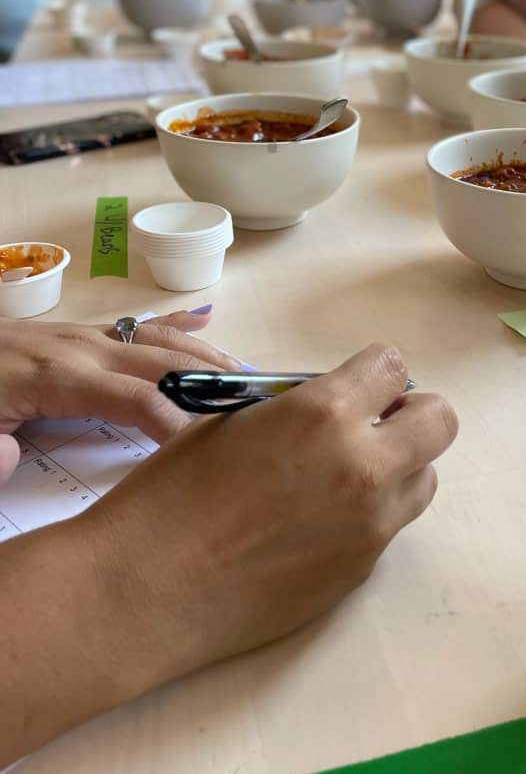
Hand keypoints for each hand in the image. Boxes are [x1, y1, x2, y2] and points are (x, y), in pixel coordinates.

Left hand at [0, 309, 239, 459]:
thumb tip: (15, 458)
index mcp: (57, 378)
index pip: (137, 398)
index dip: (177, 422)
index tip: (210, 449)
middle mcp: (79, 349)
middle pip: (161, 362)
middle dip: (211, 383)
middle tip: (255, 410)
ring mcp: (80, 337)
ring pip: (157, 339)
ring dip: (204, 354)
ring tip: (244, 374)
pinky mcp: (76, 335)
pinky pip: (136, 325)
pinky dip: (174, 322)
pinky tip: (205, 316)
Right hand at [87, 345, 458, 683]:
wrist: (148, 590)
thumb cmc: (172, 492)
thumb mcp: (234, 421)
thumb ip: (296, 410)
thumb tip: (333, 409)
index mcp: (325, 414)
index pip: (392, 367)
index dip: (374, 372)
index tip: (359, 384)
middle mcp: (365, 466)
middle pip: (440, 422)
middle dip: (411, 415)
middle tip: (372, 425)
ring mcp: (372, 525)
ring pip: (425, 479)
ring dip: (398, 467)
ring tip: (344, 478)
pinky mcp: (362, 572)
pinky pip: (389, 527)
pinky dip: (369, 515)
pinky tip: (315, 527)